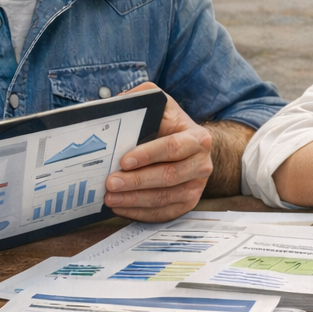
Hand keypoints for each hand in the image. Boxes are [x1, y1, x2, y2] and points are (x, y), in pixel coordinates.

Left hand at [103, 83, 212, 221]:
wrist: (192, 147)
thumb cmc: (170, 126)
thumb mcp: (162, 105)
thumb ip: (144, 98)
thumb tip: (119, 102)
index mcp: (197, 139)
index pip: (172, 148)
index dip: (148, 155)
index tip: (124, 161)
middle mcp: (202, 164)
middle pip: (168, 177)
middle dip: (137, 181)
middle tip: (111, 183)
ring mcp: (196, 187)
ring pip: (164, 198)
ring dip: (135, 200)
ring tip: (110, 198)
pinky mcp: (188, 203)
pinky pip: (164, 214)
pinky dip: (140, 213)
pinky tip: (121, 208)